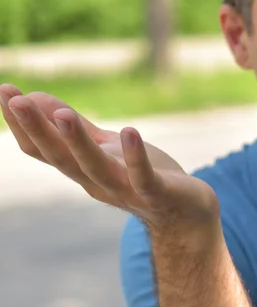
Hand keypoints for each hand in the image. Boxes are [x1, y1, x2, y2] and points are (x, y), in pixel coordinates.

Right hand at [1, 84, 218, 228]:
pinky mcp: (158, 195)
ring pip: (95, 167)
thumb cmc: (146, 180)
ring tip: (64, 116)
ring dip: (77, 142)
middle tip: (15, 99)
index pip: (42, 149)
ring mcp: (127, 190)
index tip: (3, 90)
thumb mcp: (107, 151)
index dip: (21, 123)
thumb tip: (34, 98)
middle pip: (60, 157)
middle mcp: (96, 183)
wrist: (188, 217)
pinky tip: (129, 132)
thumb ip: (77, 129)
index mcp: (81, 171)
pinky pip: (143, 177)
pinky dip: (135, 157)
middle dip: (37, 129)